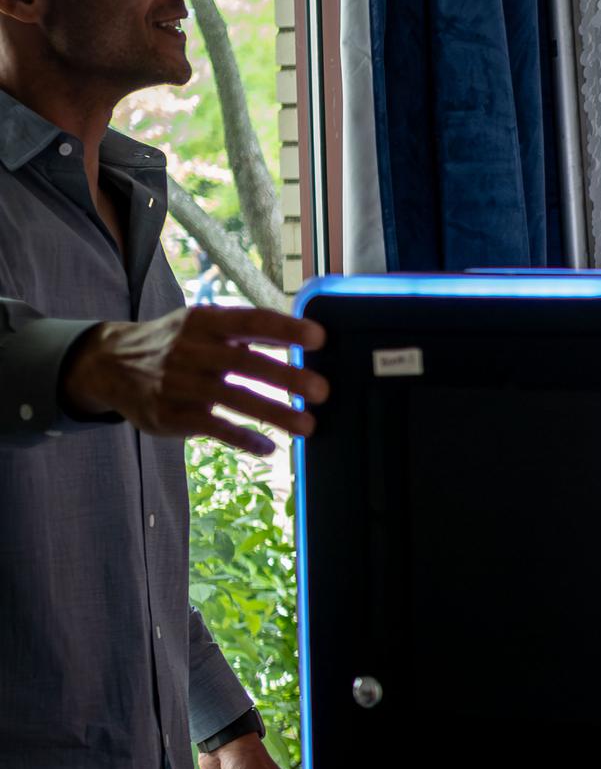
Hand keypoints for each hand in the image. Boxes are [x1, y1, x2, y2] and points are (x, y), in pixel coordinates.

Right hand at [62, 306, 327, 455]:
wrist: (108, 366)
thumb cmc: (175, 343)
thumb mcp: (201, 324)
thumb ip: (246, 330)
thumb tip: (303, 335)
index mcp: (205, 322)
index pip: (251, 320)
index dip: (285, 328)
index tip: (319, 338)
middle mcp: (192, 350)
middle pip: (246, 363)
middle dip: (287, 377)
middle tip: (323, 390)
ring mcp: (179, 384)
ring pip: (234, 399)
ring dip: (274, 414)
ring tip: (309, 426)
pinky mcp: (171, 415)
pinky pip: (214, 428)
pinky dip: (243, 439)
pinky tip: (269, 448)